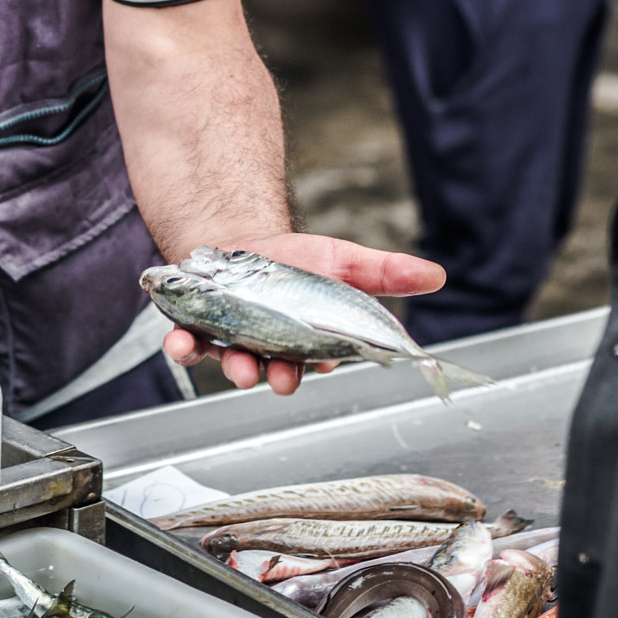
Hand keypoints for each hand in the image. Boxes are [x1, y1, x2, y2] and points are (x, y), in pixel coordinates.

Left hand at [160, 234, 444, 395]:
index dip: (318, 364)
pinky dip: (182, 345)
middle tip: (277, 376)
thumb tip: (437, 274)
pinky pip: (187, 344)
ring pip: (233, 363)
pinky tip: (180, 341)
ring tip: (237, 365)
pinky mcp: (197, 331)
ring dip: (234, 367)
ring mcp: (233, 343)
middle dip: (276, 376)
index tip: (320, 362)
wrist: (241, 241)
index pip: (319, 360)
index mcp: (309, 344)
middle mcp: (271, 351)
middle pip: (276, 370)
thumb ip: (386, 272)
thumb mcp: (343, 261)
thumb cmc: (296, 261)